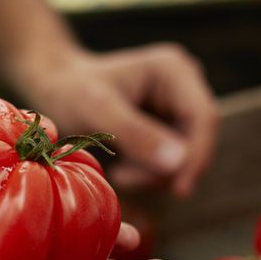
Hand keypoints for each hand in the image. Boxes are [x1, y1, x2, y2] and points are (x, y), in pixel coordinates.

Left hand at [17, 43, 219, 196]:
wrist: (56, 89)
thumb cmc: (71, 92)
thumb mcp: (98, 112)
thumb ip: (138, 135)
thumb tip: (179, 163)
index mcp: (174, 70)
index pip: (205, 117)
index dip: (198, 155)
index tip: (180, 190)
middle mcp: (184, 85)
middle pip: (197, 140)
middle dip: (167, 168)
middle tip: (124, 178)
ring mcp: (178, 107)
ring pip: (185, 156)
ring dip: (154, 174)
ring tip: (118, 172)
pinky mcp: (170, 128)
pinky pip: (172, 162)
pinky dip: (149, 173)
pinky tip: (122, 168)